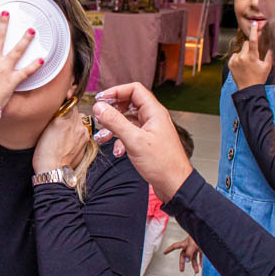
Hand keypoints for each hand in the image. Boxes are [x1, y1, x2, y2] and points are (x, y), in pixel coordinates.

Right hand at [32, 108, 89, 173]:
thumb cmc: (44, 152)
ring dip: (75, 123)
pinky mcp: (86, 142)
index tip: (60, 109)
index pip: (69, 102)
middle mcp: (77, 123)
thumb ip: (56, 114)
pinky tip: (69, 141)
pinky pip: (83, 131)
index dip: (64, 105)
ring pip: (81, 121)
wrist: (54, 170)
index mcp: (64, 117)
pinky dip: (78, 133)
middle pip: (76, 111)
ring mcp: (83, 133)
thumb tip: (62, 104)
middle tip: (60, 123)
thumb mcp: (44, 128)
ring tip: (65, 133)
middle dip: (69, 115)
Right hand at [91, 83, 191, 201]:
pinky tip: (117, 150)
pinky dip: (120, 139)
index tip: (101, 100)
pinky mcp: (147, 142)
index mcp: (154, 112)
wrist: (174, 185)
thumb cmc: (163, 164)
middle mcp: (153, 118)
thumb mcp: (134, 141)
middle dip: (112, 110)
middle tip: (100, 117)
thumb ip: (115, 122)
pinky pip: (130, 133)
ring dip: (114, 127)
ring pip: (128, 120)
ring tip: (103, 136)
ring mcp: (150, 130)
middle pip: (129, 104)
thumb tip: (100, 108)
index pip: (134, 90)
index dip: (116, 92)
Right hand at [164, 236, 202, 272]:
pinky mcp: (201, 249)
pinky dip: (200, 261)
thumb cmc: (199, 237)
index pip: (175, 246)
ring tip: (196, 271)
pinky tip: (201, 265)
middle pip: (184, 255)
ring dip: (194, 264)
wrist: (208, 235)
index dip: (169, 249)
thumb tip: (187, 261)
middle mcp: (189, 246)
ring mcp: (195, 247)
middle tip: (182, 270)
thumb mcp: (192, 245)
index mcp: (185, 243)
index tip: (164, 252)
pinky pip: (200, 256)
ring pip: (193, 257)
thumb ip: (189, 253)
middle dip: (183, 263)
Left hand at [228, 21, 272, 89]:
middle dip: (251, 47)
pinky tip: (242, 66)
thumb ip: (270, 55)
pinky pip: (235, 56)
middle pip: (247, 44)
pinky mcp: (230, 64)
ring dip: (244, 53)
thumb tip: (272, 46)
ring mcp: (235, 60)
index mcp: (252, 57)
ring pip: (241, 50)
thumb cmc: (259, 78)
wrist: (248, 89)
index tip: (254, 23)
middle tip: (254, 56)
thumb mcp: (267, 66)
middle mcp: (242, 57)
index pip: (253, 40)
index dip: (254, 31)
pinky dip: (238, 58)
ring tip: (248, 64)